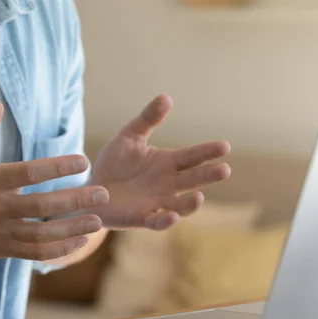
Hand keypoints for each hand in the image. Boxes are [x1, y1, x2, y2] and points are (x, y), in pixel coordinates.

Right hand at [0, 102, 108, 262]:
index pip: (29, 172)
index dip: (58, 167)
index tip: (83, 161)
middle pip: (43, 206)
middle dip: (76, 199)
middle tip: (103, 194)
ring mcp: (1, 232)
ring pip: (43, 234)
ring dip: (73, 228)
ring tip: (98, 221)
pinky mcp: (2, 250)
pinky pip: (35, 253)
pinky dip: (59, 250)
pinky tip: (79, 241)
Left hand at [88, 94, 230, 229]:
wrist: (92, 189)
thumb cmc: (115, 163)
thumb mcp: (129, 137)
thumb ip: (147, 119)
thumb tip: (166, 96)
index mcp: (167, 163)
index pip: (192, 157)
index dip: (208, 152)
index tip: (225, 146)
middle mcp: (168, 184)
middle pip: (193, 180)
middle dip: (208, 175)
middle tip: (225, 170)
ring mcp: (156, 203)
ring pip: (180, 204)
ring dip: (191, 203)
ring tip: (200, 197)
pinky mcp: (141, 218)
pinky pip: (156, 221)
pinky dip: (165, 221)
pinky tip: (172, 217)